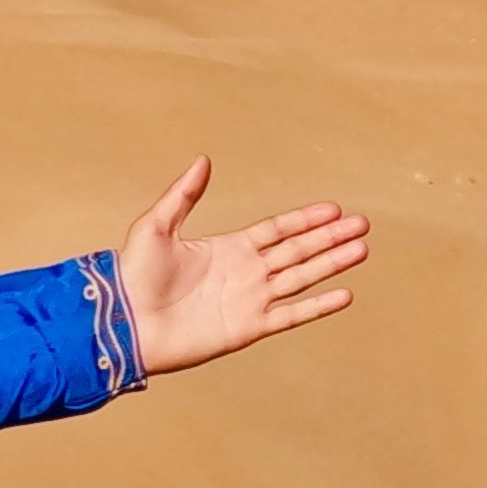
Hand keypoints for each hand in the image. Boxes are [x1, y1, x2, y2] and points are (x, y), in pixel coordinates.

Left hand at [116, 158, 369, 377]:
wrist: (124, 321)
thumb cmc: (133, 275)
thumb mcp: (155, 226)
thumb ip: (182, 195)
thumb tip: (202, 160)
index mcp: (228, 248)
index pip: (278, 230)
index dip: (306, 220)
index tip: (335, 209)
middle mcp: (246, 273)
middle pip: (298, 251)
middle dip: (329, 237)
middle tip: (362, 224)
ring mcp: (250, 300)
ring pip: (301, 278)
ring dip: (332, 264)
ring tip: (361, 249)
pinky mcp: (249, 327)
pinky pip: (291, 315)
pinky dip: (318, 306)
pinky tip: (344, 294)